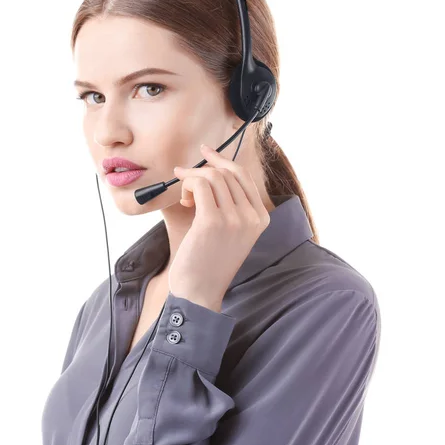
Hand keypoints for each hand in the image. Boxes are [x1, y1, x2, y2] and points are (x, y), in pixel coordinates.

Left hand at [169, 143, 270, 309]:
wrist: (199, 292)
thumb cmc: (209, 262)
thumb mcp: (229, 231)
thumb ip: (228, 203)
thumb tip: (210, 169)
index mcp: (261, 218)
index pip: (244, 176)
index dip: (223, 160)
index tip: (206, 152)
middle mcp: (252, 217)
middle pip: (227, 173)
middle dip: (202, 169)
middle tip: (183, 176)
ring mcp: (235, 219)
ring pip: (212, 177)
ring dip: (192, 179)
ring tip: (184, 197)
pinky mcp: (213, 221)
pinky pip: (199, 185)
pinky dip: (187, 185)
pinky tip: (183, 202)